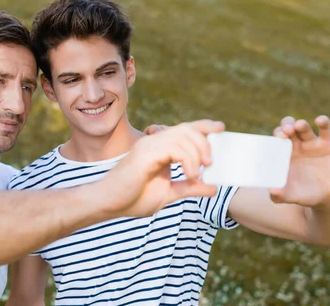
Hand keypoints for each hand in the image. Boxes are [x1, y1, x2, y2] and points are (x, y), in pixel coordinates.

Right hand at [99, 120, 224, 217]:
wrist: (108, 203)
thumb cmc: (132, 197)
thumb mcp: (168, 193)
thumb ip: (189, 187)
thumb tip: (213, 188)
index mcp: (159, 147)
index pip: (184, 129)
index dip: (203, 126)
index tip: (221, 128)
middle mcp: (154, 141)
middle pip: (186, 128)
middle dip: (204, 142)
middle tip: (210, 163)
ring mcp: (149, 145)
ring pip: (182, 136)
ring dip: (197, 153)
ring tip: (199, 171)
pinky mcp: (145, 154)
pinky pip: (173, 148)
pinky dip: (187, 159)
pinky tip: (190, 174)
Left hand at [270, 115, 329, 207]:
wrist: (328, 198)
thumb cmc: (304, 195)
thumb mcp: (291, 196)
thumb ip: (280, 195)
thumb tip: (272, 191)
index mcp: (283, 154)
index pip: (276, 140)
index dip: (275, 138)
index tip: (277, 139)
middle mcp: (296, 145)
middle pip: (288, 128)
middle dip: (286, 126)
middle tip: (286, 131)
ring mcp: (312, 143)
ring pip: (303, 128)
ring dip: (300, 125)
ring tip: (299, 126)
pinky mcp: (329, 144)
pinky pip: (325, 129)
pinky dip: (323, 122)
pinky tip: (321, 120)